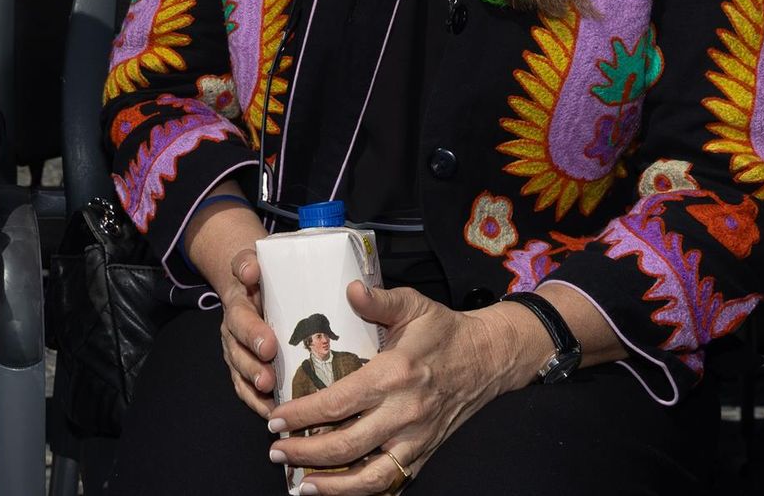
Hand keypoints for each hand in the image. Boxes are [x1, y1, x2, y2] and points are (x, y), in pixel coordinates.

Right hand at [218, 246, 280, 418]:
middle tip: (269, 378)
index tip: (269, 346)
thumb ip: (249, 263)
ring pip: (240, 372)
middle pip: (238, 351)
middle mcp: (232, 330)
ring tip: (271, 402)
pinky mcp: (242, 367)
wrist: (247, 282)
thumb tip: (251, 271)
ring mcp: (235, 350)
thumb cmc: (260, 275)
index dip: (253, 332)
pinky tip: (272, 414)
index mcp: (238, 305)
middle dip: (253, 366)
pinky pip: (244, 388)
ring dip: (254, 387)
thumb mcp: (253, 262)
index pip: (241, 317)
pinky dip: (256, 403)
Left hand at [265, 282, 534, 493]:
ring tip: (301, 484)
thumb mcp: (412, 304)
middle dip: (304, 453)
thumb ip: (378, 299)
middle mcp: (405, 413)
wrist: (489, 358)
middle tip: (275, 450)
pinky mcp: (425, 453)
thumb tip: (349, 288)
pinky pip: (391, 482)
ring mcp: (417, 439)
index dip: (302, 415)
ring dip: (332, 485)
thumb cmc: (444, 330)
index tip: (275, 419)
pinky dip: (362, 492)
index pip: (338, 403)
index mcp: (395, 374)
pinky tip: (338, 490)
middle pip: (346, 445)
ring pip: (369, 476)